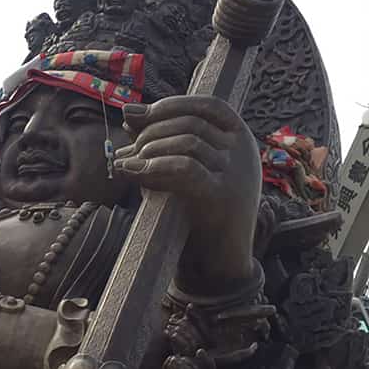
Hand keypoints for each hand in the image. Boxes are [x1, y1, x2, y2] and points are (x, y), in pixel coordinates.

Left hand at [114, 96, 260, 294]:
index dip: (169, 105)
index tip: (134, 114)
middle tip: (125, 152)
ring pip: (187, 142)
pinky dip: (153, 167)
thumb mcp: (178, 171)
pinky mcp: (223, 197)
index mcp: (238, 139)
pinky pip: (185, 169)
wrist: (217, 263)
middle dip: (150, 133)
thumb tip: (130, 113)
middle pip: (191, 124)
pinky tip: (130, 172)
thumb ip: (160, 141)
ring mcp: (237, 173)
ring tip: (125, 164)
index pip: (206, 106)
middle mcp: (243, 151)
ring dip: (148, 150)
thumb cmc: (194, 214)